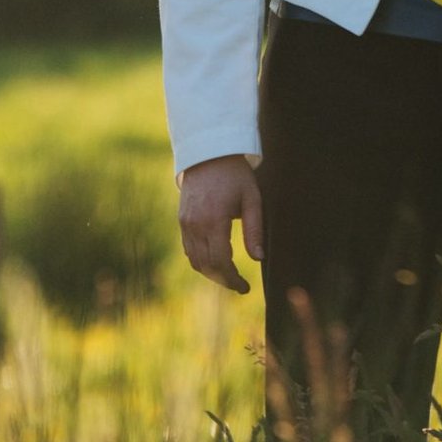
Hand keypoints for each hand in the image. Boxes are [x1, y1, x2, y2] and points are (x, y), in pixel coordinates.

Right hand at [177, 154, 262, 293]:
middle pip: (206, 265)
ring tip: (229, 276)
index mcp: (214, 220)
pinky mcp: (181, 220)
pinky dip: (200, 261)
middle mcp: (195, 224)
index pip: (220, 262)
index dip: (232, 279)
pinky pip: (188, 249)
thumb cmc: (235, 175)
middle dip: (223, 280)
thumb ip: (254, 230)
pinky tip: (215, 261)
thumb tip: (259, 258)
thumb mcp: (252, 198)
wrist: (208, 154)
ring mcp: (185, 223)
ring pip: (195, 261)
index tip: (246, 287)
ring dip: (211, 273)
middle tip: (240, 285)